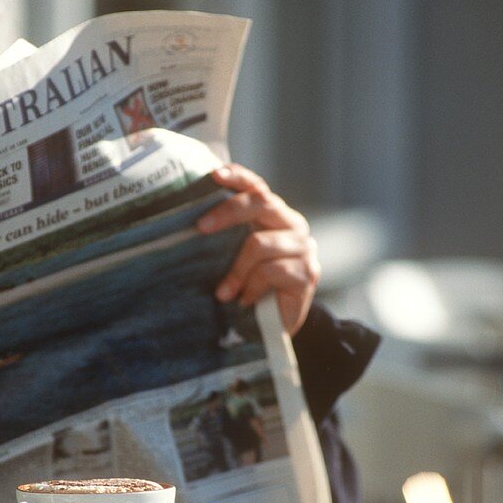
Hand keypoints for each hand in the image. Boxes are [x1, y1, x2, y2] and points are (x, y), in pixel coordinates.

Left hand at [196, 164, 319, 335]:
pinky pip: (270, 271)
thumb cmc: (247, 288)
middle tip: (201, 228)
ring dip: (236, 270)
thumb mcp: (233, 257)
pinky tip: (245, 300)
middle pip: (261, 202)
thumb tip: (193, 221)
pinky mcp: (308, 272)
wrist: (272, 328)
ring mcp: (304, 248)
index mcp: (274, 216)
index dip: (238, 176)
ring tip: (223, 293)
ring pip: (260, 243)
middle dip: (228, 212)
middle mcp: (293, 225)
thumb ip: (227, 236)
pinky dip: (251, 286)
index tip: (214, 175)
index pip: (258, 187)